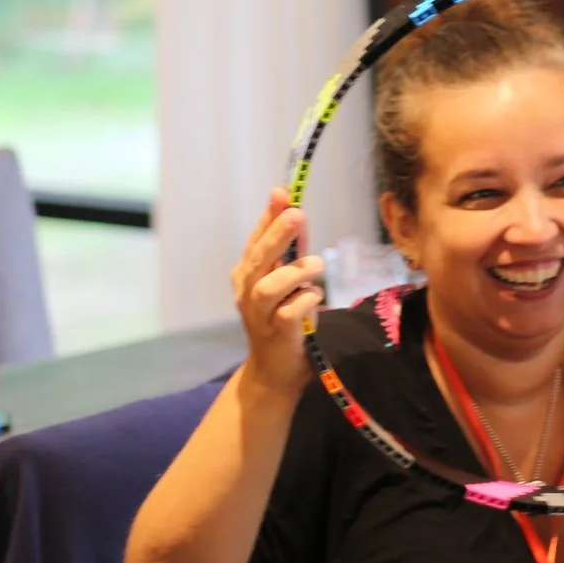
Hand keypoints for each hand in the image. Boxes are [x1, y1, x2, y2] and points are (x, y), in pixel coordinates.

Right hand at [231, 188, 323, 398]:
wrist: (275, 371)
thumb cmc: (283, 320)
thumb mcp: (288, 282)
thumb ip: (293, 252)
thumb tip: (298, 213)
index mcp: (247, 274)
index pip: (256, 239)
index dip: (268, 216)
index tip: (282, 191)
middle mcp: (247, 292)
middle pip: (258, 258)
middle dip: (277, 234)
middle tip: (297, 213)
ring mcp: (259, 315)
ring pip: (269, 286)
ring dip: (294, 272)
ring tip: (316, 265)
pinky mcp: (276, 334)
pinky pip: (289, 313)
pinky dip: (305, 300)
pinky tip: (314, 297)